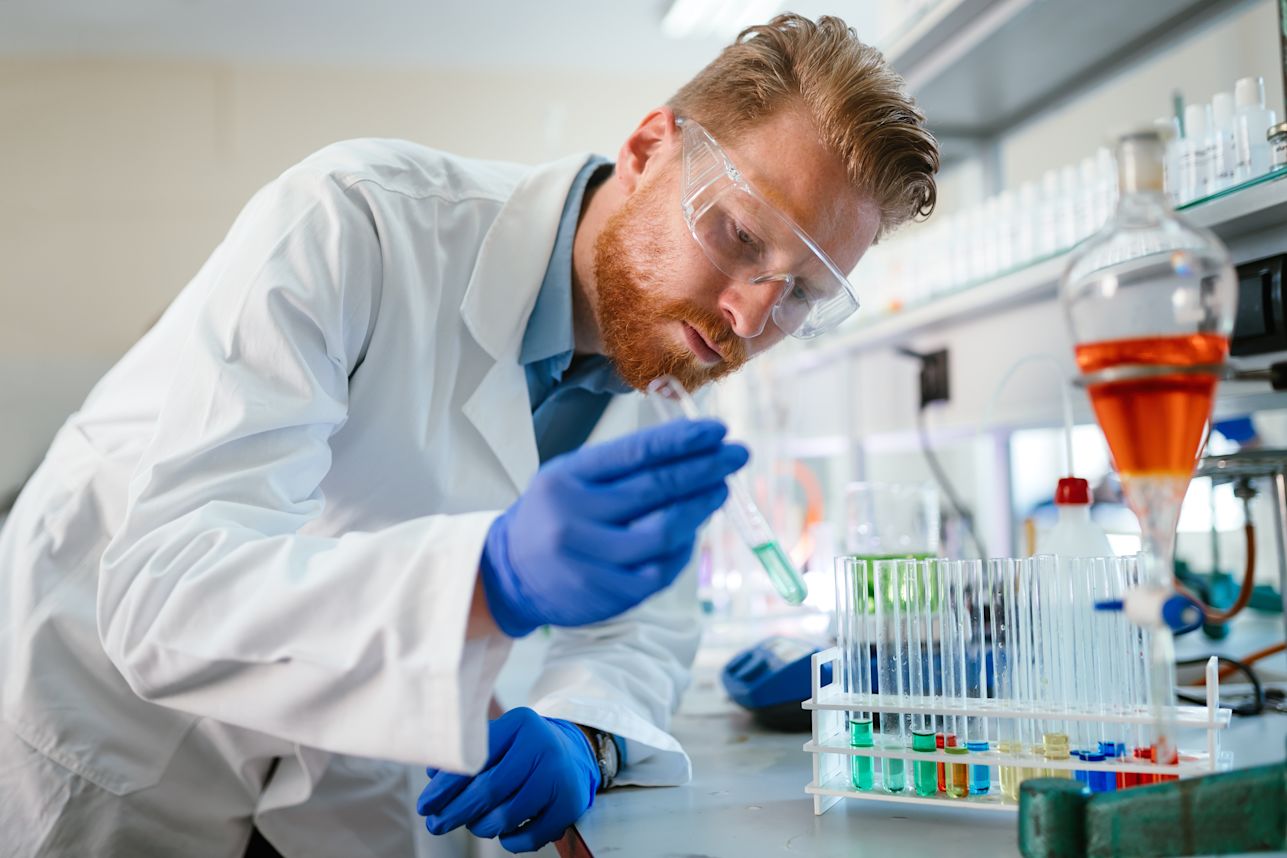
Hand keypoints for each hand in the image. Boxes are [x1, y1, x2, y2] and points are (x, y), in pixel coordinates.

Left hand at [417, 707, 599, 853]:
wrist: (574, 754)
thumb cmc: (522, 749)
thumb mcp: (499, 739)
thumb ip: (466, 754)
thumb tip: (432, 776)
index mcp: (520, 723)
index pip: (475, 758)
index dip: (445, 786)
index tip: (424, 805)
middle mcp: (542, 746)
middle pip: (489, 790)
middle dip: (456, 812)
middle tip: (436, 824)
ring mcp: (559, 776)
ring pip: (507, 816)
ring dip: (482, 827)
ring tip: (474, 825)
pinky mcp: (570, 804)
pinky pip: (531, 836)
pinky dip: (510, 841)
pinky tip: (504, 833)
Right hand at [480, 418, 747, 636]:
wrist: (509, 573)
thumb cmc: (554, 514)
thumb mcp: (572, 476)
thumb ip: (623, 465)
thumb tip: (692, 451)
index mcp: (568, 478)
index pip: (635, 453)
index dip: (682, 441)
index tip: (719, 431)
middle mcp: (575, 517)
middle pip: (655, 489)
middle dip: (705, 469)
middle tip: (737, 455)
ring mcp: (591, 559)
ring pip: (663, 532)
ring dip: (700, 508)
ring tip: (721, 491)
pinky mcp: (606, 594)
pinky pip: (660, 569)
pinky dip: (683, 549)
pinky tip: (693, 532)